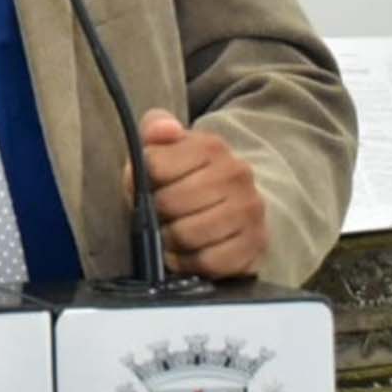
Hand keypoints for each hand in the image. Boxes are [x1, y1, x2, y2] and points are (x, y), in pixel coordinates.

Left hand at [124, 108, 266, 278]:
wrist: (238, 202)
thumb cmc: (191, 175)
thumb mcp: (170, 146)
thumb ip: (157, 127)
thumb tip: (165, 129)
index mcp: (211, 146)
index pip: (155, 166)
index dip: (136, 181)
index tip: (141, 187)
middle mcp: (236, 174)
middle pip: (170, 203)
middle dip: (154, 214)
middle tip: (155, 216)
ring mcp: (249, 210)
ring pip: (189, 234)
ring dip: (169, 241)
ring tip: (168, 235)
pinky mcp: (255, 244)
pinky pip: (209, 262)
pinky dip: (189, 263)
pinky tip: (184, 254)